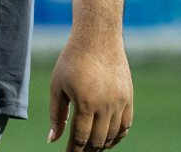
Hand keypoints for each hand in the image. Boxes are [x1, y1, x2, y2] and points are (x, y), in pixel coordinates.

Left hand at [48, 31, 132, 149]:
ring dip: (101, 145)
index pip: (81, 138)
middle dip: (87, 151)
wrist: (98, 39)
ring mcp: (120, 103)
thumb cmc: (72, 61)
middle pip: (98, 140)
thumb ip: (56, 115)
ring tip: (90, 148)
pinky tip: (106, 140)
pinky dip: (116, 137)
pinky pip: (125, 126)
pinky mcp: (128, 99)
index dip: (74, 150)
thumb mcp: (57, 86)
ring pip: (112, 136)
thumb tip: (52, 140)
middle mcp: (106, 106)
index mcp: (85, 103)